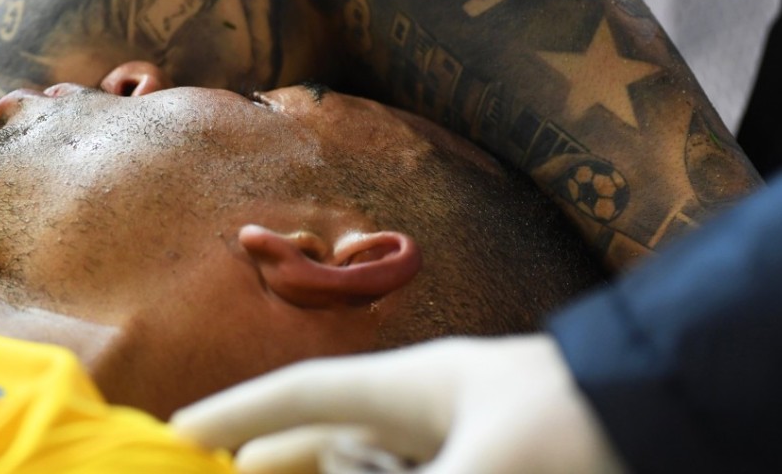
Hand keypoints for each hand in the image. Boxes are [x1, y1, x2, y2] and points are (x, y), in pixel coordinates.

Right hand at [171, 336, 625, 473]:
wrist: (675, 414)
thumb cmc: (580, 426)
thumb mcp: (480, 472)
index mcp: (412, 386)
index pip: (303, 394)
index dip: (234, 411)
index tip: (176, 432)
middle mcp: (425, 416)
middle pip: (326, 446)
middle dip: (274, 466)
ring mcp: (452, 448)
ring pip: (364, 467)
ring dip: (327, 471)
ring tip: (270, 470)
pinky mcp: (477, 467)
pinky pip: (403, 472)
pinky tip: (361, 471)